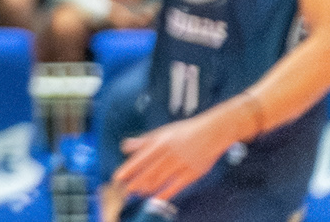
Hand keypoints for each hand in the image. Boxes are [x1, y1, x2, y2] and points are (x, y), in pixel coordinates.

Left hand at [117, 105, 247, 201]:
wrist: (212, 133)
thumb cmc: (185, 132)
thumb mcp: (162, 132)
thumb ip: (143, 141)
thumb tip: (125, 147)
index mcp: (159, 142)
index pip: (139, 158)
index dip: (128, 169)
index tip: (118, 177)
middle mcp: (168, 153)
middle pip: (148, 171)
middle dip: (136, 182)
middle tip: (125, 191)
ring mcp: (181, 164)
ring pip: (161, 179)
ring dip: (148, 187)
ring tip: (138, 194)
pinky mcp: (193, 173)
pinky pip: (177, 185)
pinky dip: (166, 192)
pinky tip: (158, 198)